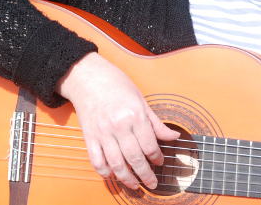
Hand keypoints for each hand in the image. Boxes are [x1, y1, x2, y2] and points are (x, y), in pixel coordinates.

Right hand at [55, 52, 180, 189]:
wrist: (87, 76)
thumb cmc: (114, 84)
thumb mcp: (140, 99)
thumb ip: (156, 122)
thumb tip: (173, 136)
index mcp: (135, 115)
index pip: (150, 145)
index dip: (157, 158)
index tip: (160, 162)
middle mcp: (119, 126)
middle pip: (135, 158)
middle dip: (146, 175)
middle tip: (152, 183)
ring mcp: (103, 133)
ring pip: (117, 164)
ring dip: (127, 179)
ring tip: (135, 185)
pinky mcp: (89, 136)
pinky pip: (97, 161)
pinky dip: (105, 172)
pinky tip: (112, 175)